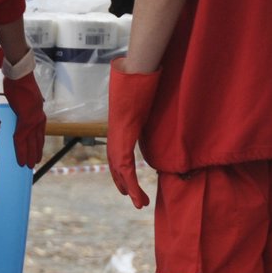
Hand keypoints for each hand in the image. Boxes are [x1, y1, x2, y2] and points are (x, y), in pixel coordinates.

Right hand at [1, 72, 45, 167]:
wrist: (19, 76)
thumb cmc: (19, 85)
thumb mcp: (23, 101)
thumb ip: (22, 109)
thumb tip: (18, 113)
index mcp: (38, 114)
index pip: (38, 134)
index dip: (37, 145)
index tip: (36, 154)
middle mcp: (39, 119)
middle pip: (36, 141)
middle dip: (34, 153)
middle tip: (32, 165)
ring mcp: (33, 121)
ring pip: (30, 143)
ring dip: (28, 156)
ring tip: (27, 166)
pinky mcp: (26, 121)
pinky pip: (21, 140)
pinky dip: (21, 151)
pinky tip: (20, 159)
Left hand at [107, 58, 159, 208]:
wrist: (136, 69)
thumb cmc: (143, 78)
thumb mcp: (146, 101)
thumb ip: (148, 110)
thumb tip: (156, 111)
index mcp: (120, 125)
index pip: (118, 152)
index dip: (121, 170)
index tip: (124, 183)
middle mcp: (115, 131)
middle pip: (115, 163)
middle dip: (122, 182)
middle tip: (129, 197)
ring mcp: (117, 133)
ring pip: (120, 168)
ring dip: (129, 188)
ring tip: (139, 203)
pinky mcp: (122, 134)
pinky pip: (124, 164)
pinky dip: (129, 181)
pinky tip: (133, 194)